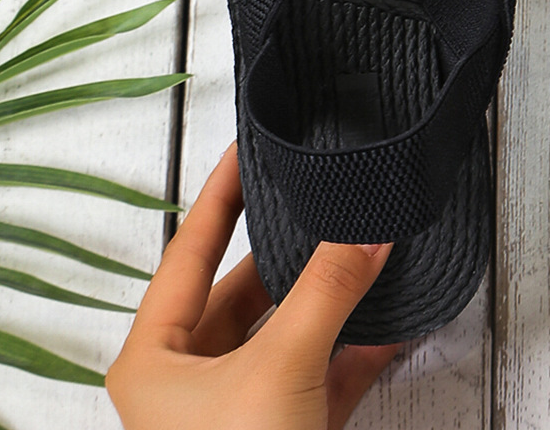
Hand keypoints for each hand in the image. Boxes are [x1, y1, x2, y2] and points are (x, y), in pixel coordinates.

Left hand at [107, 145, 399, 429]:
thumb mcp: (278, 369)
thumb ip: (326, 291)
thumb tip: (365, 231)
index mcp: (156, 357)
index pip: (190, 250)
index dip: (221, 193)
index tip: (247, 147)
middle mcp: (189, 380)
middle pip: (247, 290)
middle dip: (298, 251)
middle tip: (331, 201)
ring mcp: (238, 411)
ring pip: (290, 333)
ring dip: (335, 300)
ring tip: (369, 251)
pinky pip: (321, 376)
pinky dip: (356, 350)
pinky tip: (393, 321)